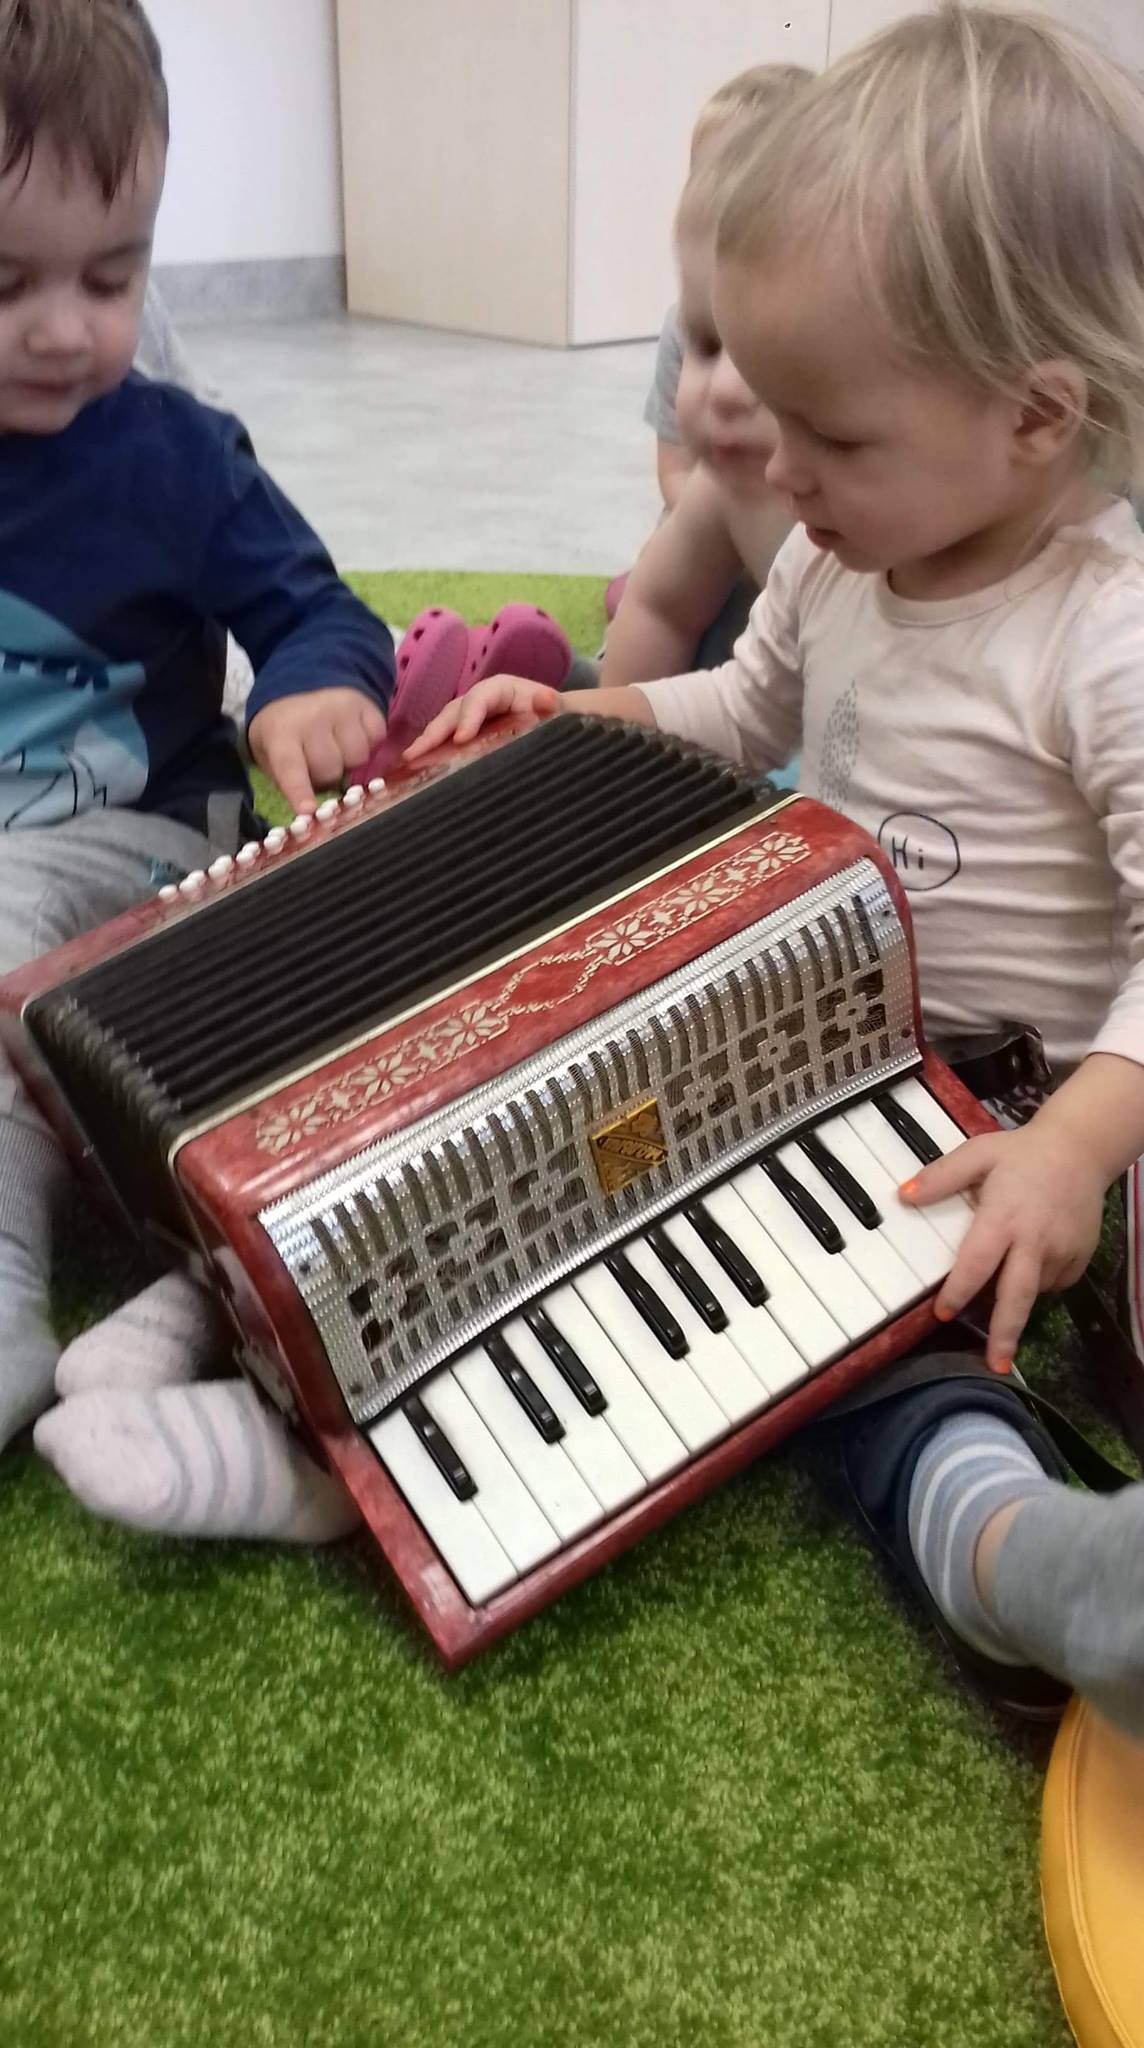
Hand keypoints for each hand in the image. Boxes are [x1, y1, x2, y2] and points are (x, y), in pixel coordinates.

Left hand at [248, 687, 386, 814]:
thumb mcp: (270, 751)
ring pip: (357, 758)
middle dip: (327, 776)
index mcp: (281, 733)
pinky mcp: (367, 706)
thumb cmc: (286, 728)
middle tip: (318, 764)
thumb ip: (286, 779)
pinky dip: (369, 744)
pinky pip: (377, 740)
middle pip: (331, 770)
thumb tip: (310, 812)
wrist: (305, 681)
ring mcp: (342, 709)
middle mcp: (312, 719)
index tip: (307, 810)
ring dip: (349, 760)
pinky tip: (353, 734)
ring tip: (337, 747)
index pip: (290, 767)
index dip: (299, 791)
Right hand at [405, 676, 561, 759]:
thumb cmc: (554, 714)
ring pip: (444, 726)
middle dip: (434, 732)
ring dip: (426, 743)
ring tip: (409, 760)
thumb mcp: (555, 709)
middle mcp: (478, 700)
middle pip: (452, 713)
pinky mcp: (466, 735)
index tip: (462, 739)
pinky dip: (431, 753)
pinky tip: (415, 769)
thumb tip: (547, 700)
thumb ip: (550, 705)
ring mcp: (468, 717)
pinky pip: (445, 741)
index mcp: (500, 689)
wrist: (554, 721)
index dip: (468, 717)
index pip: (479, 699)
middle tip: (416, 753)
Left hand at [902, 1120, 1105, 1370]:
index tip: (943, 1314)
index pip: (977, 1263)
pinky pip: (1054, 1282)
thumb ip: (941, 1176)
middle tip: (994, 1365)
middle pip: (1017, 1296)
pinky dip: (1038, 1282)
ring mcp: (1061, 1252)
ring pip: (1033, 1291)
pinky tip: (1029, 1261)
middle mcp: (1034, 1241)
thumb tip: (903, 1197)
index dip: (959, 1291)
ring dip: (1013, 1301)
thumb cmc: (1021, 1153)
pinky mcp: (1081, 1258)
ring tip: (1001, 1293)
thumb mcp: (978, 1154)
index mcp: (1004, 1218)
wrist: (1081, 1148)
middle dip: (1005, 1334)